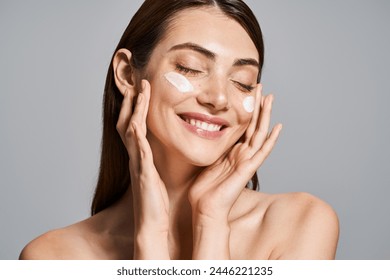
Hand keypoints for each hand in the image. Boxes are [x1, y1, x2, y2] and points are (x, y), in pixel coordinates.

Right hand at [116, 80, 169, 258]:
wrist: (151, 223)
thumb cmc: (156, 200)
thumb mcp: (156, 174)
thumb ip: (155, 160)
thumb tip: (160, 149)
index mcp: (140, 156)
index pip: (134, 125)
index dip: (136, 107)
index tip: (142, 89)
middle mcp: (135, 157)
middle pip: (127, 122)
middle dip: (132, 102)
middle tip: (138, 82)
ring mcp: (137, 164)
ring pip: (131, 131)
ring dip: (135, 111)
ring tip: (139, 92)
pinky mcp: (143, 174)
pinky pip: (139, 152)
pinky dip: (137, 137)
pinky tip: (138, 124)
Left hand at [188, 85, 282, 223]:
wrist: (205, 209)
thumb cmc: (204, 190)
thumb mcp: (206, 161)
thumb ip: (211, 148)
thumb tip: (202, 133)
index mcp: (232, 152)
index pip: (242, 126)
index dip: (246, 109)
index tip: (247, 92)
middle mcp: (242, 154)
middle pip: (253, 125)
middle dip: (257, 106)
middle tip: (260, 87)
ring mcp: (247, 161)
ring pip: (259, 133)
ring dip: (265, 115)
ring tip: (270, 98)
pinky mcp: (248, 169)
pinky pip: (262, 152)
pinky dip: (271, 140)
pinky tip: (278, 127)